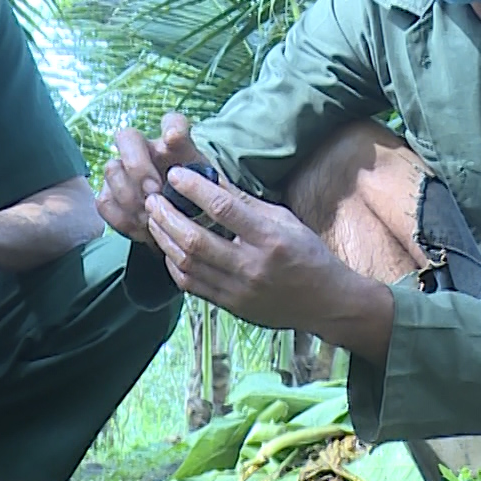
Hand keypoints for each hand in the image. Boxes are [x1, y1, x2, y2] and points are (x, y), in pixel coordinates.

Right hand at [99, 112, 206, 243]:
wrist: (180, 229)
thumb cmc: (195, 208)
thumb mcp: (209, 196)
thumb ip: (206, 187)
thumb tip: (207, 184)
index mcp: (174, 145)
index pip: (172, 121)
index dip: (171, 126)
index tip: (173, 138)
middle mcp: (144, 150)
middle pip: (127, 137)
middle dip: (138, 165)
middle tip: (153, 192)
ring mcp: (122, 171)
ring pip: (111, 169)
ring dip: (129, 196)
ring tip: (149, 219)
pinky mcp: (109, 195)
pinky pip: (104, 201)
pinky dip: (122, 218)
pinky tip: (141, 229)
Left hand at [146, 166, 384, 338]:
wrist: (327, 304)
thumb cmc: (308, 255)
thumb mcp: (284, 220)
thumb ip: (246, 201)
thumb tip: (211, 174)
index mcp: (270, 239)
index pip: (224, 209)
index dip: (194, 188)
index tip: (176, 174)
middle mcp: (252, 267)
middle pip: (196, 241)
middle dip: (167, 217)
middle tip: (153, 198)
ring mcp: (239, 291)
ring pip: (187, 265)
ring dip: (164, 239)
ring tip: (154, 219)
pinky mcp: (231, 306)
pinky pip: (191, 285)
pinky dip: (174, 265)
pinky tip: (168, 248)